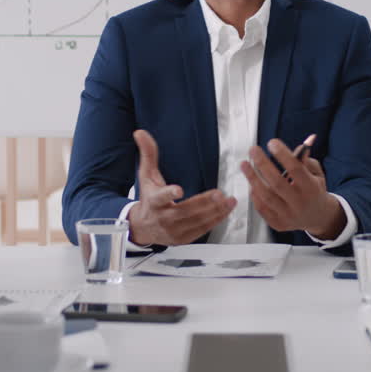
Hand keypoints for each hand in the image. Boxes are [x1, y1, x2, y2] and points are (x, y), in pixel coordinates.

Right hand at [127, 129, 234, 244]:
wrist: (143, 227)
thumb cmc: (148, 199)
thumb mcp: (146, 176)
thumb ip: (148, 154)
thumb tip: (140, 133)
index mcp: (153, 201)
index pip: (161, 197)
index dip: (169, 194)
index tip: (178, 190)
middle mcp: (163, 217)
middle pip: (186, 210)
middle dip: (204, 202)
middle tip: (220, 194)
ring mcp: (173, 230)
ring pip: (197, 221)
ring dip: (215, 211)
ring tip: (230, 201)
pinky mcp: (183, 238)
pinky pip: (202, 230)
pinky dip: (215, 221)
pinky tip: (225, 211)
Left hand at [241, 138, 343, 238]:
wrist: (317, 217)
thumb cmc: (314, 190)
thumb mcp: (316, 173)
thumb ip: (306, 159)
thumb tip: (301, 146)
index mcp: (311, 189)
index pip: (295, 169)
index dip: (283, 155)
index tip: (272, 143)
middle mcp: (300, 203)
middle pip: (277, 182)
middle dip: (263, 164)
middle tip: (254, 150)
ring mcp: (288, 215)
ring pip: (266, 196)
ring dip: (253, 178)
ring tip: (245, 164)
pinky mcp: (278, 223)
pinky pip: (262, 208)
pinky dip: (254, 194)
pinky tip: (251, 183)